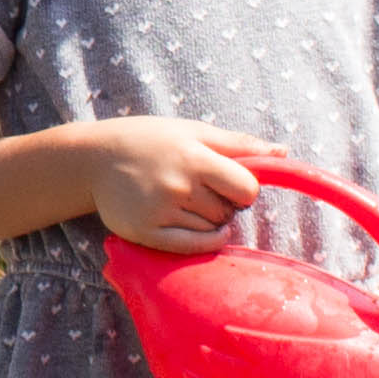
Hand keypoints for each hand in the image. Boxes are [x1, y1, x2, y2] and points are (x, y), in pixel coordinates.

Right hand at [83, 118, 283, 251]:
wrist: (94, 159)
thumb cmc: (150, 140)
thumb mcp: (193, 131)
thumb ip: (239, 143)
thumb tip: (284, 152)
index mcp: (193, 156)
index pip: (246, 187)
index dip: (245, 189)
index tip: (234, 184)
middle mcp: (177, 185)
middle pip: (229, 211)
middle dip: (225, 203)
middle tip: (203, 190)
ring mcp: (160, 211)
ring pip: (213, 229)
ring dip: (211, 220)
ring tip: (188, 202)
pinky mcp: (146, 233)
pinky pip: (192, 247)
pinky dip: (208, 242)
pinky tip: (210, 234)